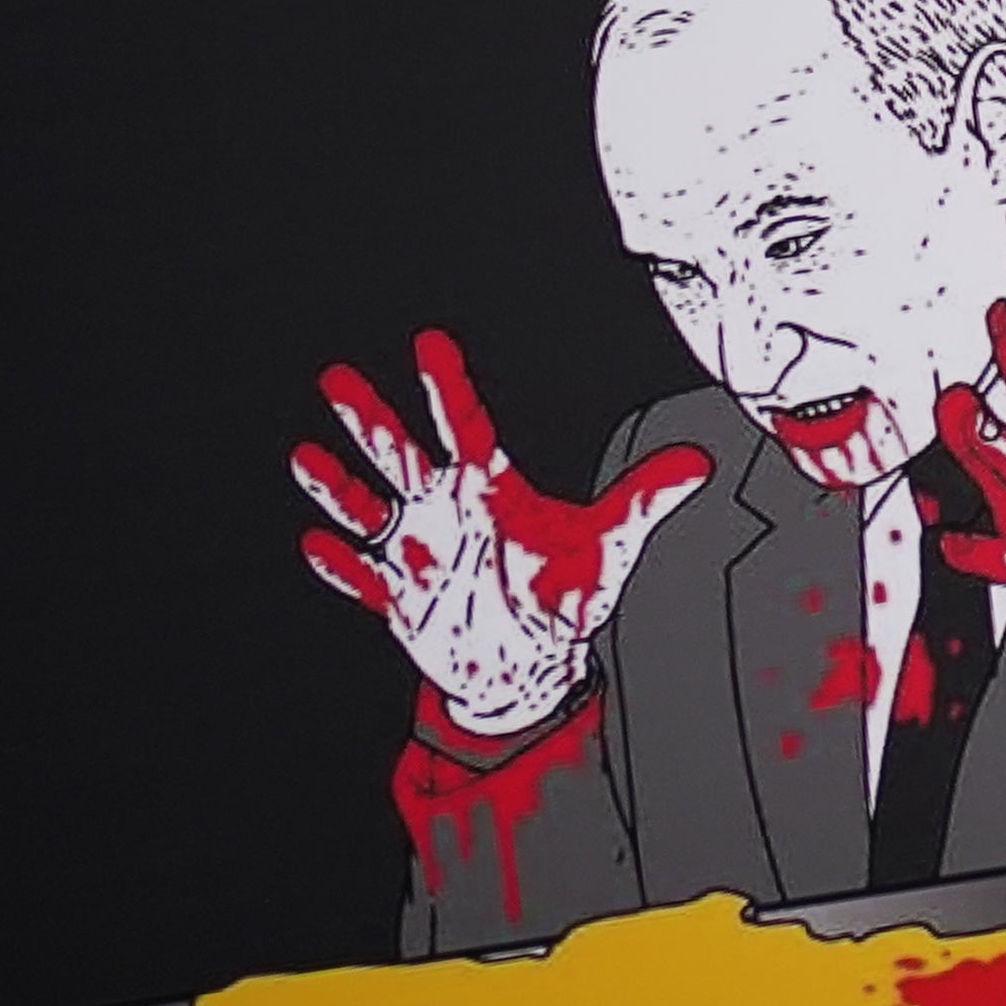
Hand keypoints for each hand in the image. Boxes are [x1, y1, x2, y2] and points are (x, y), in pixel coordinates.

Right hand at [292, 332, 710, 734]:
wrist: (527, 663)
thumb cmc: (559, 593)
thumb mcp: (608, 545)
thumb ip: (642, 500)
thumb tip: (700, 463)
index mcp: (490, 490)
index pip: (466, 428)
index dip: (448, 388)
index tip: (430, 342)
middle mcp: (444, 512)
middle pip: (400, 456)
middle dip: (370, 421)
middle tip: (337, 378)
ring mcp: (415, 554)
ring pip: (368, 509)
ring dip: (338, 486)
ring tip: (305, 457)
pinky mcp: (399, 599)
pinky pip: (363, 578)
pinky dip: (343, 565)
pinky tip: (318, 545)